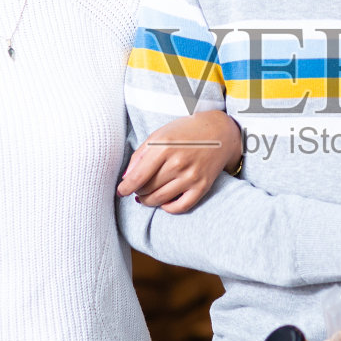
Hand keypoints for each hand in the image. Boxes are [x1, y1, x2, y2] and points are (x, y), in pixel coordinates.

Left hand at [118, 111, 241, 213]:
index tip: (121, 191)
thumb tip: (126, 178)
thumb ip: (140, 155)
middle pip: (147, 189)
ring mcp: (191, 176)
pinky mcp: (202, 186)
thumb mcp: (159, 135)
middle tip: (137, 189)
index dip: (125, 188)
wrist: (219, 132)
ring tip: (146, 196)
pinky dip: (168, 208)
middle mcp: (178, 162)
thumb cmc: (185, 132)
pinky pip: (181, 207)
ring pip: (160, 199)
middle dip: (138, 192)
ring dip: (148, 201)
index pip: (138, 176)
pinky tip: (164, 202)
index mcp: (164, 146)